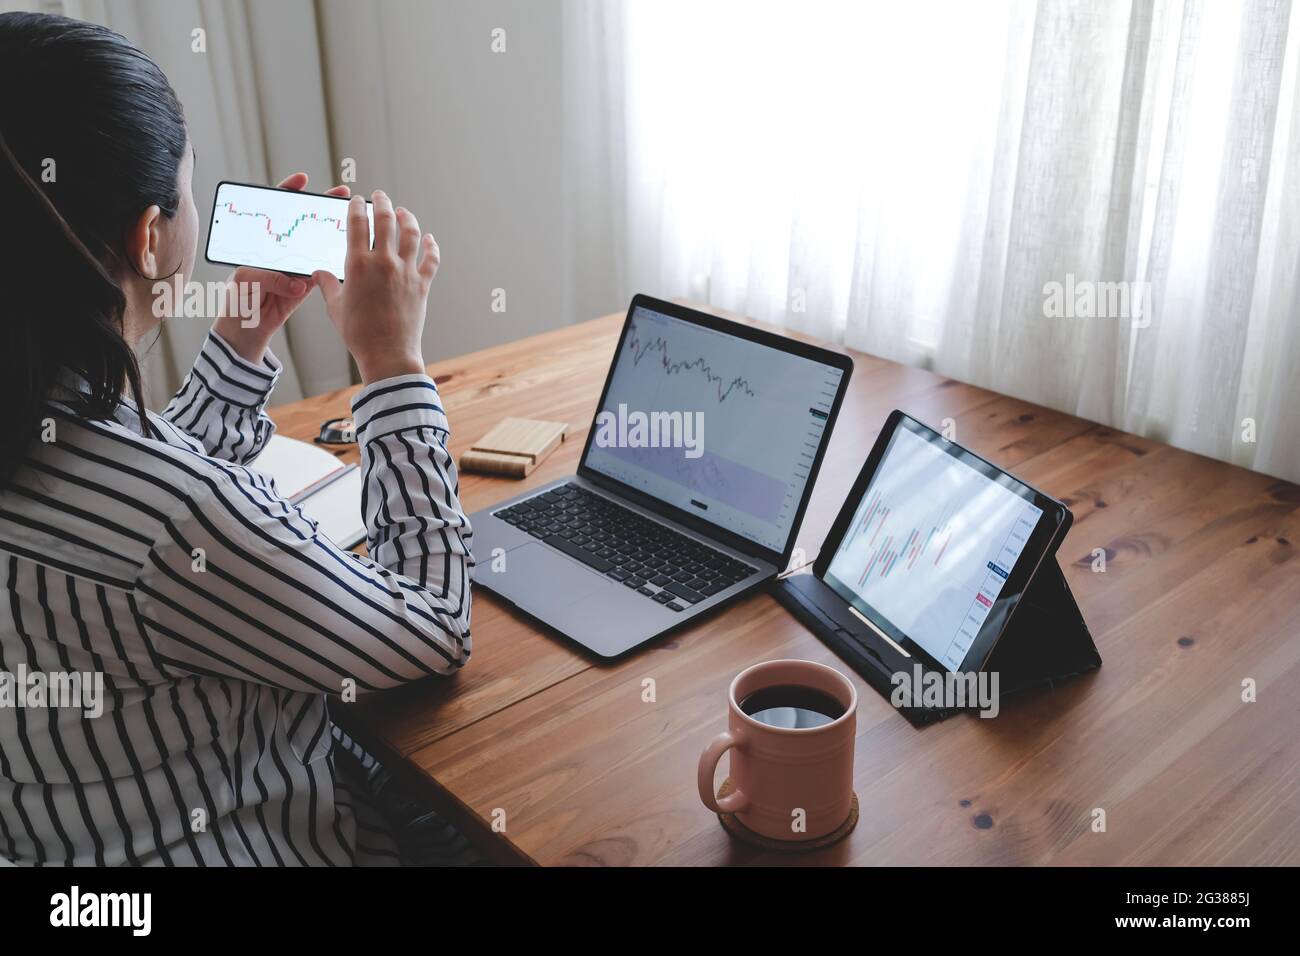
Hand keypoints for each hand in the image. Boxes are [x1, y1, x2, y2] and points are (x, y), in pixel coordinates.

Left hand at [214, 172, 349, 363]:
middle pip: (302, 221)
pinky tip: (348, 249)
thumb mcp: (246, 281)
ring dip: (332, 231)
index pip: (275, 209)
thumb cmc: (238, 299)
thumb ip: (269, 276)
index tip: (301, 180)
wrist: (246, 328)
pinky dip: (334, 262)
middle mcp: (280, 249)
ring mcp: (294, 265)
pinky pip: (322, 271)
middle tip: (340, 193)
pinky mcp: (305, 284)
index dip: (288, 191)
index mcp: (262, 241)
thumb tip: (297, 283)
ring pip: (316, 243)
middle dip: (321, 206)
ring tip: (352, 217)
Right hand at [314, 190, 438, 383]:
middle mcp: (383, 262)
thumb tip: (318, 273)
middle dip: (382, 203)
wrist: (387, 353)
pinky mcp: (422, 284)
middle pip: (385, 220)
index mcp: (357, 264)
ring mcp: (406, 272)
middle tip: (380, 196)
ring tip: (403, 211)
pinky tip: (429, 238)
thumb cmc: (358, 332)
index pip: (356, 223)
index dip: (356, 206)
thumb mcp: (335, 307)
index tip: (357, 200)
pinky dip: (431, 246)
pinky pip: (431, 259)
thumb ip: (326, 285)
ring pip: (411, 233)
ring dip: (407, 218)